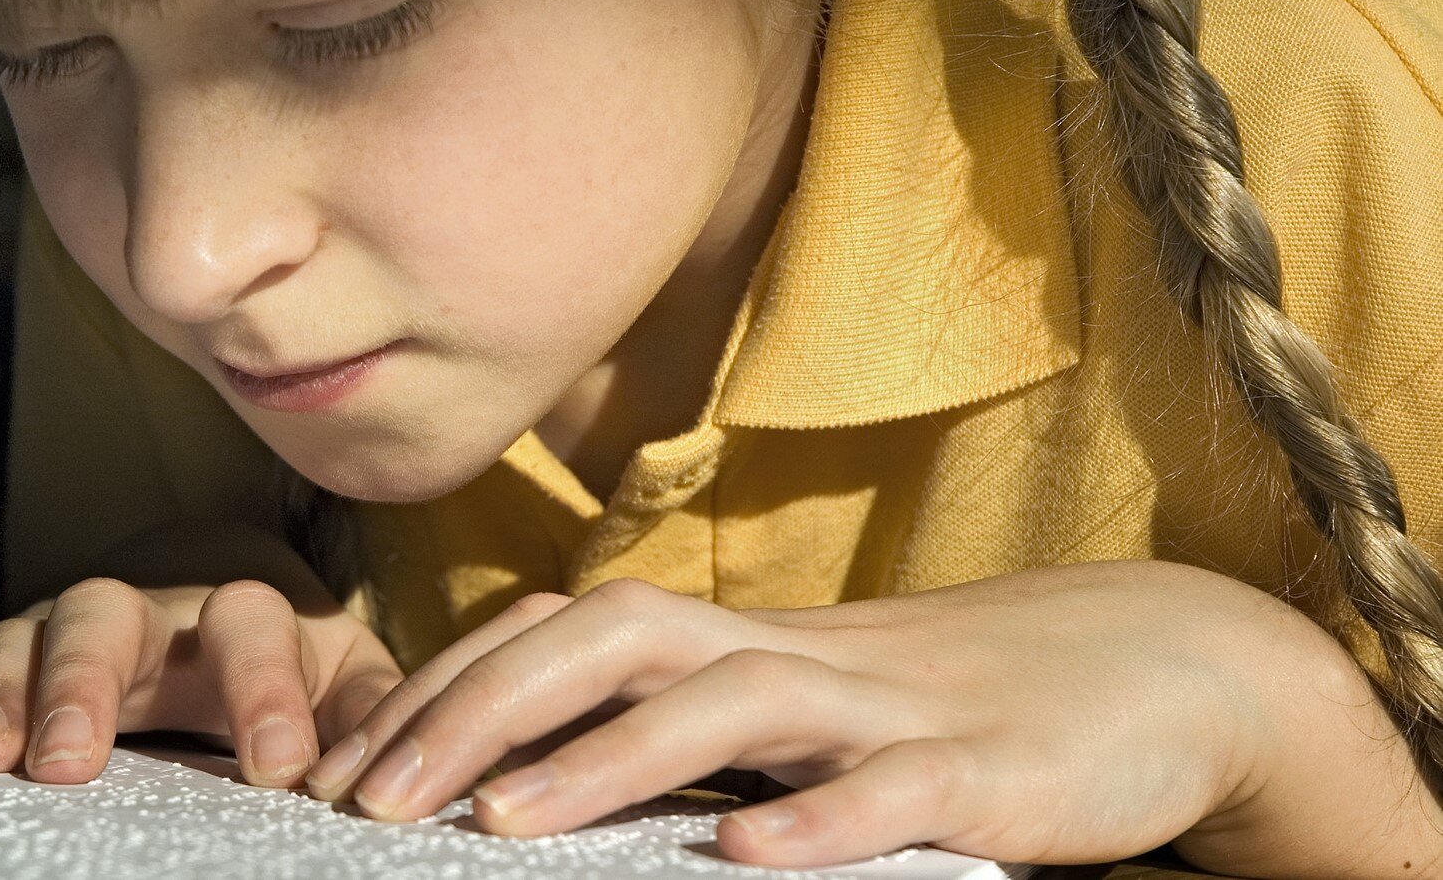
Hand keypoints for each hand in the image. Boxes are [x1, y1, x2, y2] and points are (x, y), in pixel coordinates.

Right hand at [0, 574, 403, 788]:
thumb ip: (370, 715)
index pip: (252, 624)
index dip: (265, 689)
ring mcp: (68, 627)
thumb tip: (399, 771)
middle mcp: (145, 608)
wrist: (222, 603)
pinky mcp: (13, 654)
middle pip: (107, 616)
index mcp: (240, 610)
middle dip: (84, 683)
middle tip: (68, 760)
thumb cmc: (289, 660)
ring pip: (23, 635)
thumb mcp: (345, 682)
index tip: (278, 766)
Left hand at [302, 560, 1433, 874]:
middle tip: (371, 798)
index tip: (340, 766)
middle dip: (481, 706)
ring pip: (732, 701)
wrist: (1149, 665)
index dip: (443, 687)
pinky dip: (819, 821)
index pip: (559, 633)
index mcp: (733, 642)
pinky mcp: (988, 771)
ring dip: (608, 756)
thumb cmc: (937, 701)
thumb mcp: (793, 707)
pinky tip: (743, 859)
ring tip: (499, 819)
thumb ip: (680, 725)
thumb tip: (523, 768)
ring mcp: (888, 707)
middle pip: (613, 635)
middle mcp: (790, 655)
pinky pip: (895, 791)